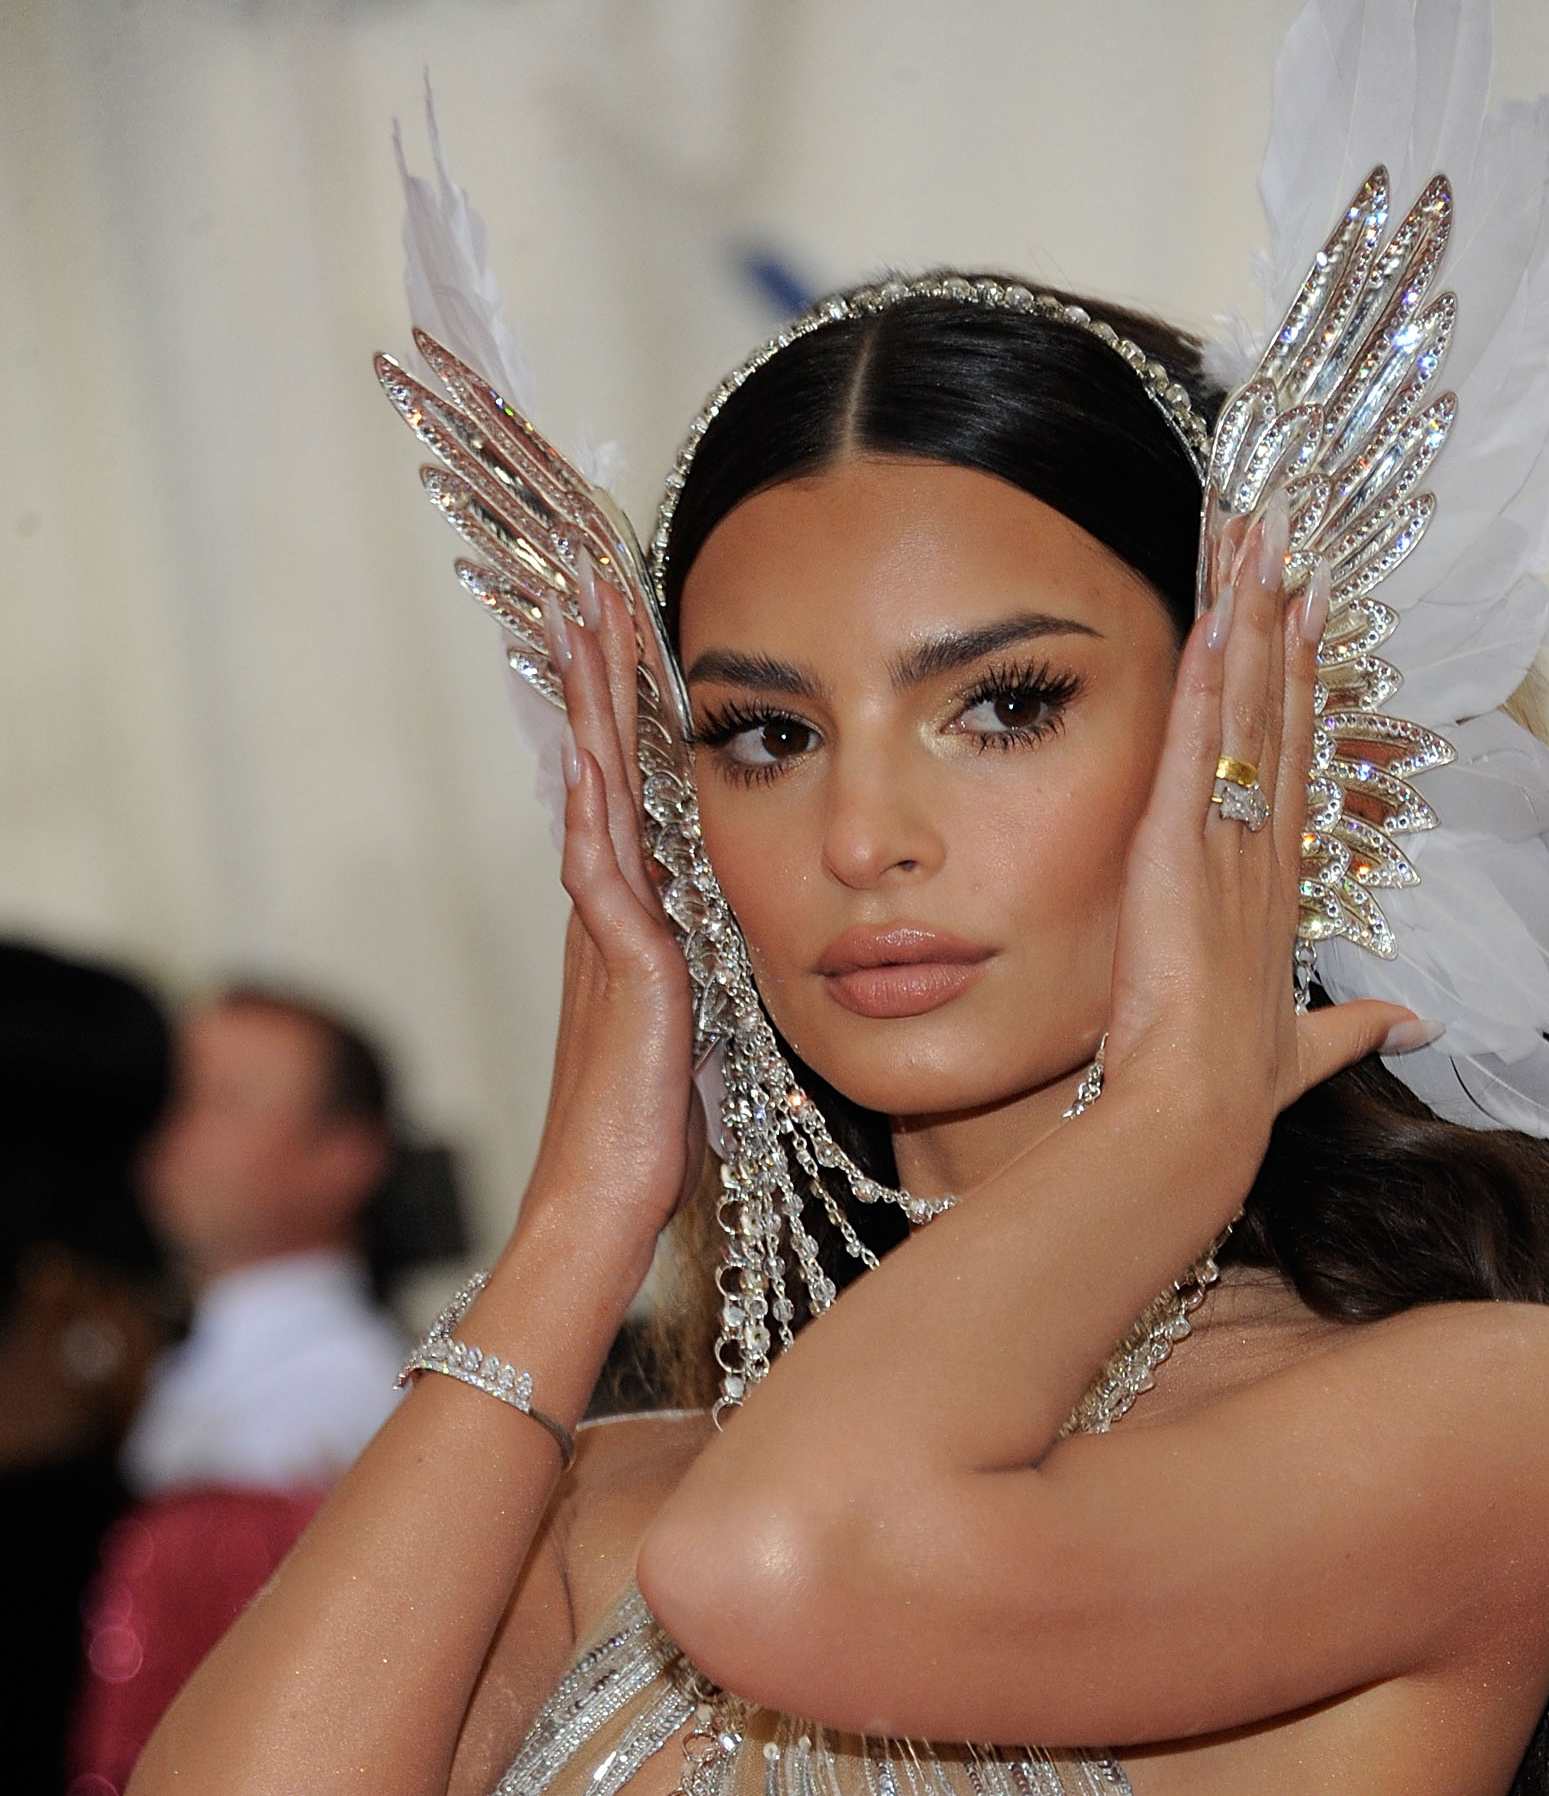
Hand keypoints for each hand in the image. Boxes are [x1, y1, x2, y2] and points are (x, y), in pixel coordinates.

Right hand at [518, 578, 706, 1287]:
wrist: (607, 1200)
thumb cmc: (651, 1138)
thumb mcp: (694, 1038)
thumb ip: (701, 984)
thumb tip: (723, 954)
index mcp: (635, 928)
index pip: (630, 799)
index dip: (626, 721)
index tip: (625, 645)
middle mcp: (610, 919)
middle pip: (601, 773)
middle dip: (596, 684)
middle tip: (588, 595)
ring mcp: (607, 939)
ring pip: (594, 799)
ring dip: (587, 713)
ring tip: (578, 629)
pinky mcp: (622, 971)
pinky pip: (600, 872)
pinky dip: (591, 809)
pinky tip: (587, 751)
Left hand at [1104, 511, 1428, 1171]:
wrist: (1199, 1112)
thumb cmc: (1237, 1089)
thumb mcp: (1302, 1051)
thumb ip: (1357, 1030)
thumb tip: (1417, 1027)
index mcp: (1282, 894)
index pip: (1296, 771)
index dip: (1305, 693)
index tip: (1310, 622)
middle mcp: (1266, 857)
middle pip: (1281, 721)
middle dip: (1285, 629)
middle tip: (1286, 546)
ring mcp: (1230, 848)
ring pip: (1247, 715)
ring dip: (1252, 625)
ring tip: (1257, 544)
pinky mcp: (1181, 850)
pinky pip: (1199, 747)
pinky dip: (1209, 681)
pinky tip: (1219, 615)